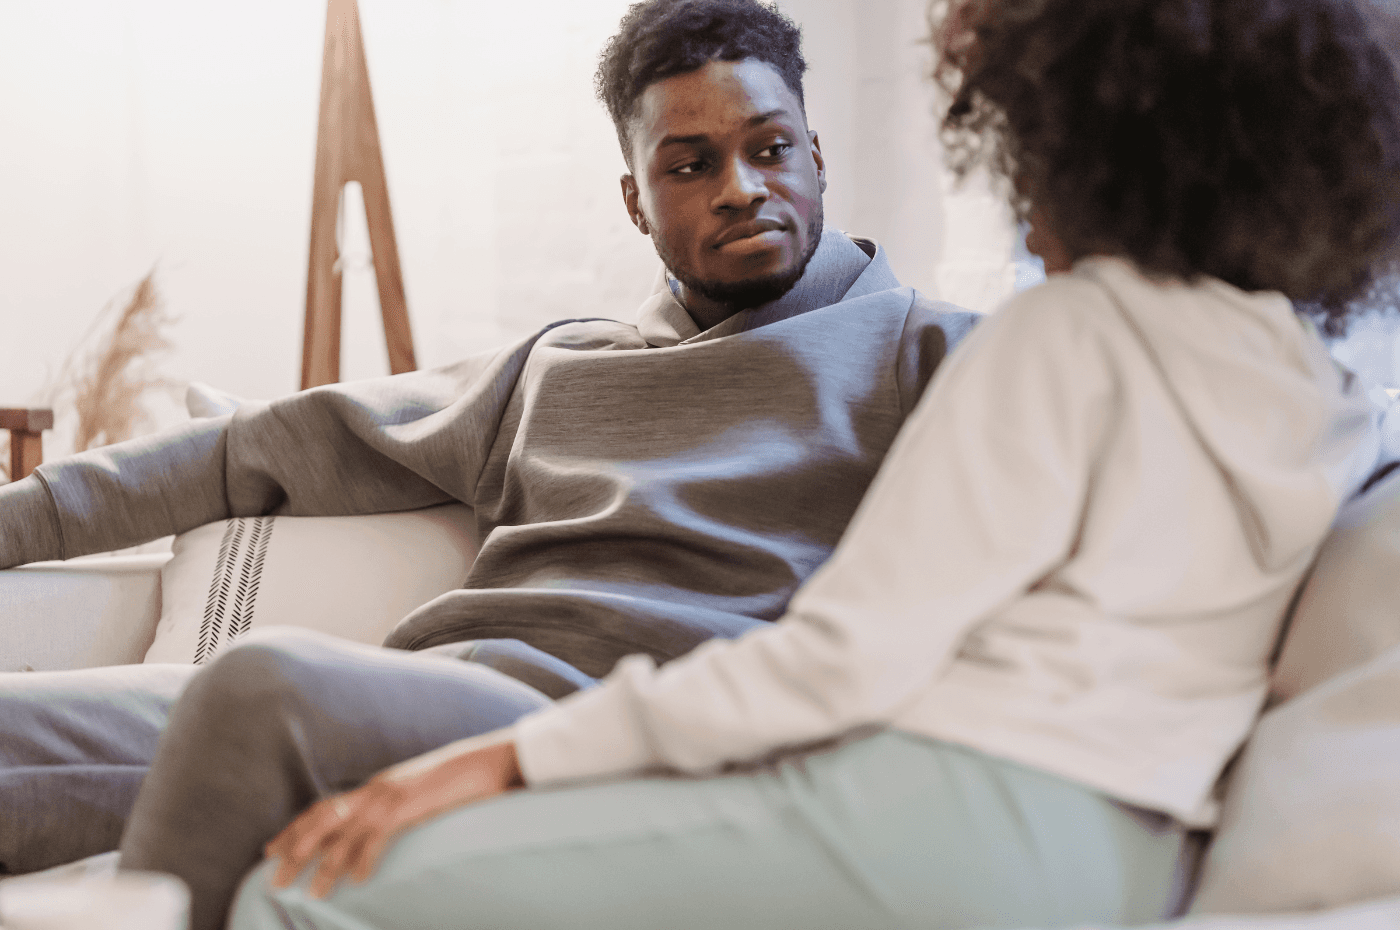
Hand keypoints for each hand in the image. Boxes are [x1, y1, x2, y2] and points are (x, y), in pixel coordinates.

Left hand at [265, 735, 522, 897]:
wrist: (490, 761)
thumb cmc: (459, 781)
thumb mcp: (418, 796)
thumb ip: (397, 810)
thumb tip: (383, 831)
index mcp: (375, 787)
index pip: (324, 807)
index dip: (295, 829)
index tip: (272, 849)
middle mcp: (375, 789)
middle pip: (322, 819)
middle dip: (295, 848)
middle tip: (275, 876)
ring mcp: (390, 796)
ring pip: (344, 833)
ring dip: (323, 864)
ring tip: (310, 892)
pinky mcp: (408, 806)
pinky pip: (378, 837)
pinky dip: (363, 859)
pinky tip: (356, 881)